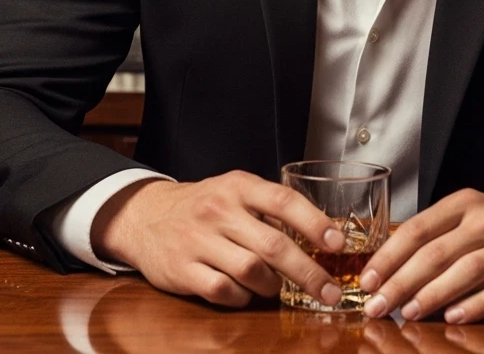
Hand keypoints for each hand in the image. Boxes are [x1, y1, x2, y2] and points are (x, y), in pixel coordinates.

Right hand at [89, 170, 346, 308]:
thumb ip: (270, 207)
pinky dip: (242, 297)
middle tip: (330, 291)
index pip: (283, 201)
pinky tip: (246, 293)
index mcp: (238, 186)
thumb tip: (320, 234)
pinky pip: (224, 291)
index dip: (314, 222)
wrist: (146, 216)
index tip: (337, 243)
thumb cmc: (204, 204)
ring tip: (277, 288)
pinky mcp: (182, 270)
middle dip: (308, 272)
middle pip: (273, 245)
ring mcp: (199, 240)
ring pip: (251, 271)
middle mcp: (219, 210)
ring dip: (273, 286)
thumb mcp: (235, 190)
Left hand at [358, 189, 483, 324]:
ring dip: (433, 294)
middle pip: (435, 252)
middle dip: (401, 281)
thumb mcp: (471, 216)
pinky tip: (454, 317)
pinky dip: (476, 305)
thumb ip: (438, 236)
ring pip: (465, 270)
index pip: (417, 229)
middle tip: (376, 305)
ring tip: (408, 312)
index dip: (389, 256)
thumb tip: (391, 267)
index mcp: (465, 203)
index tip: (367, 280)